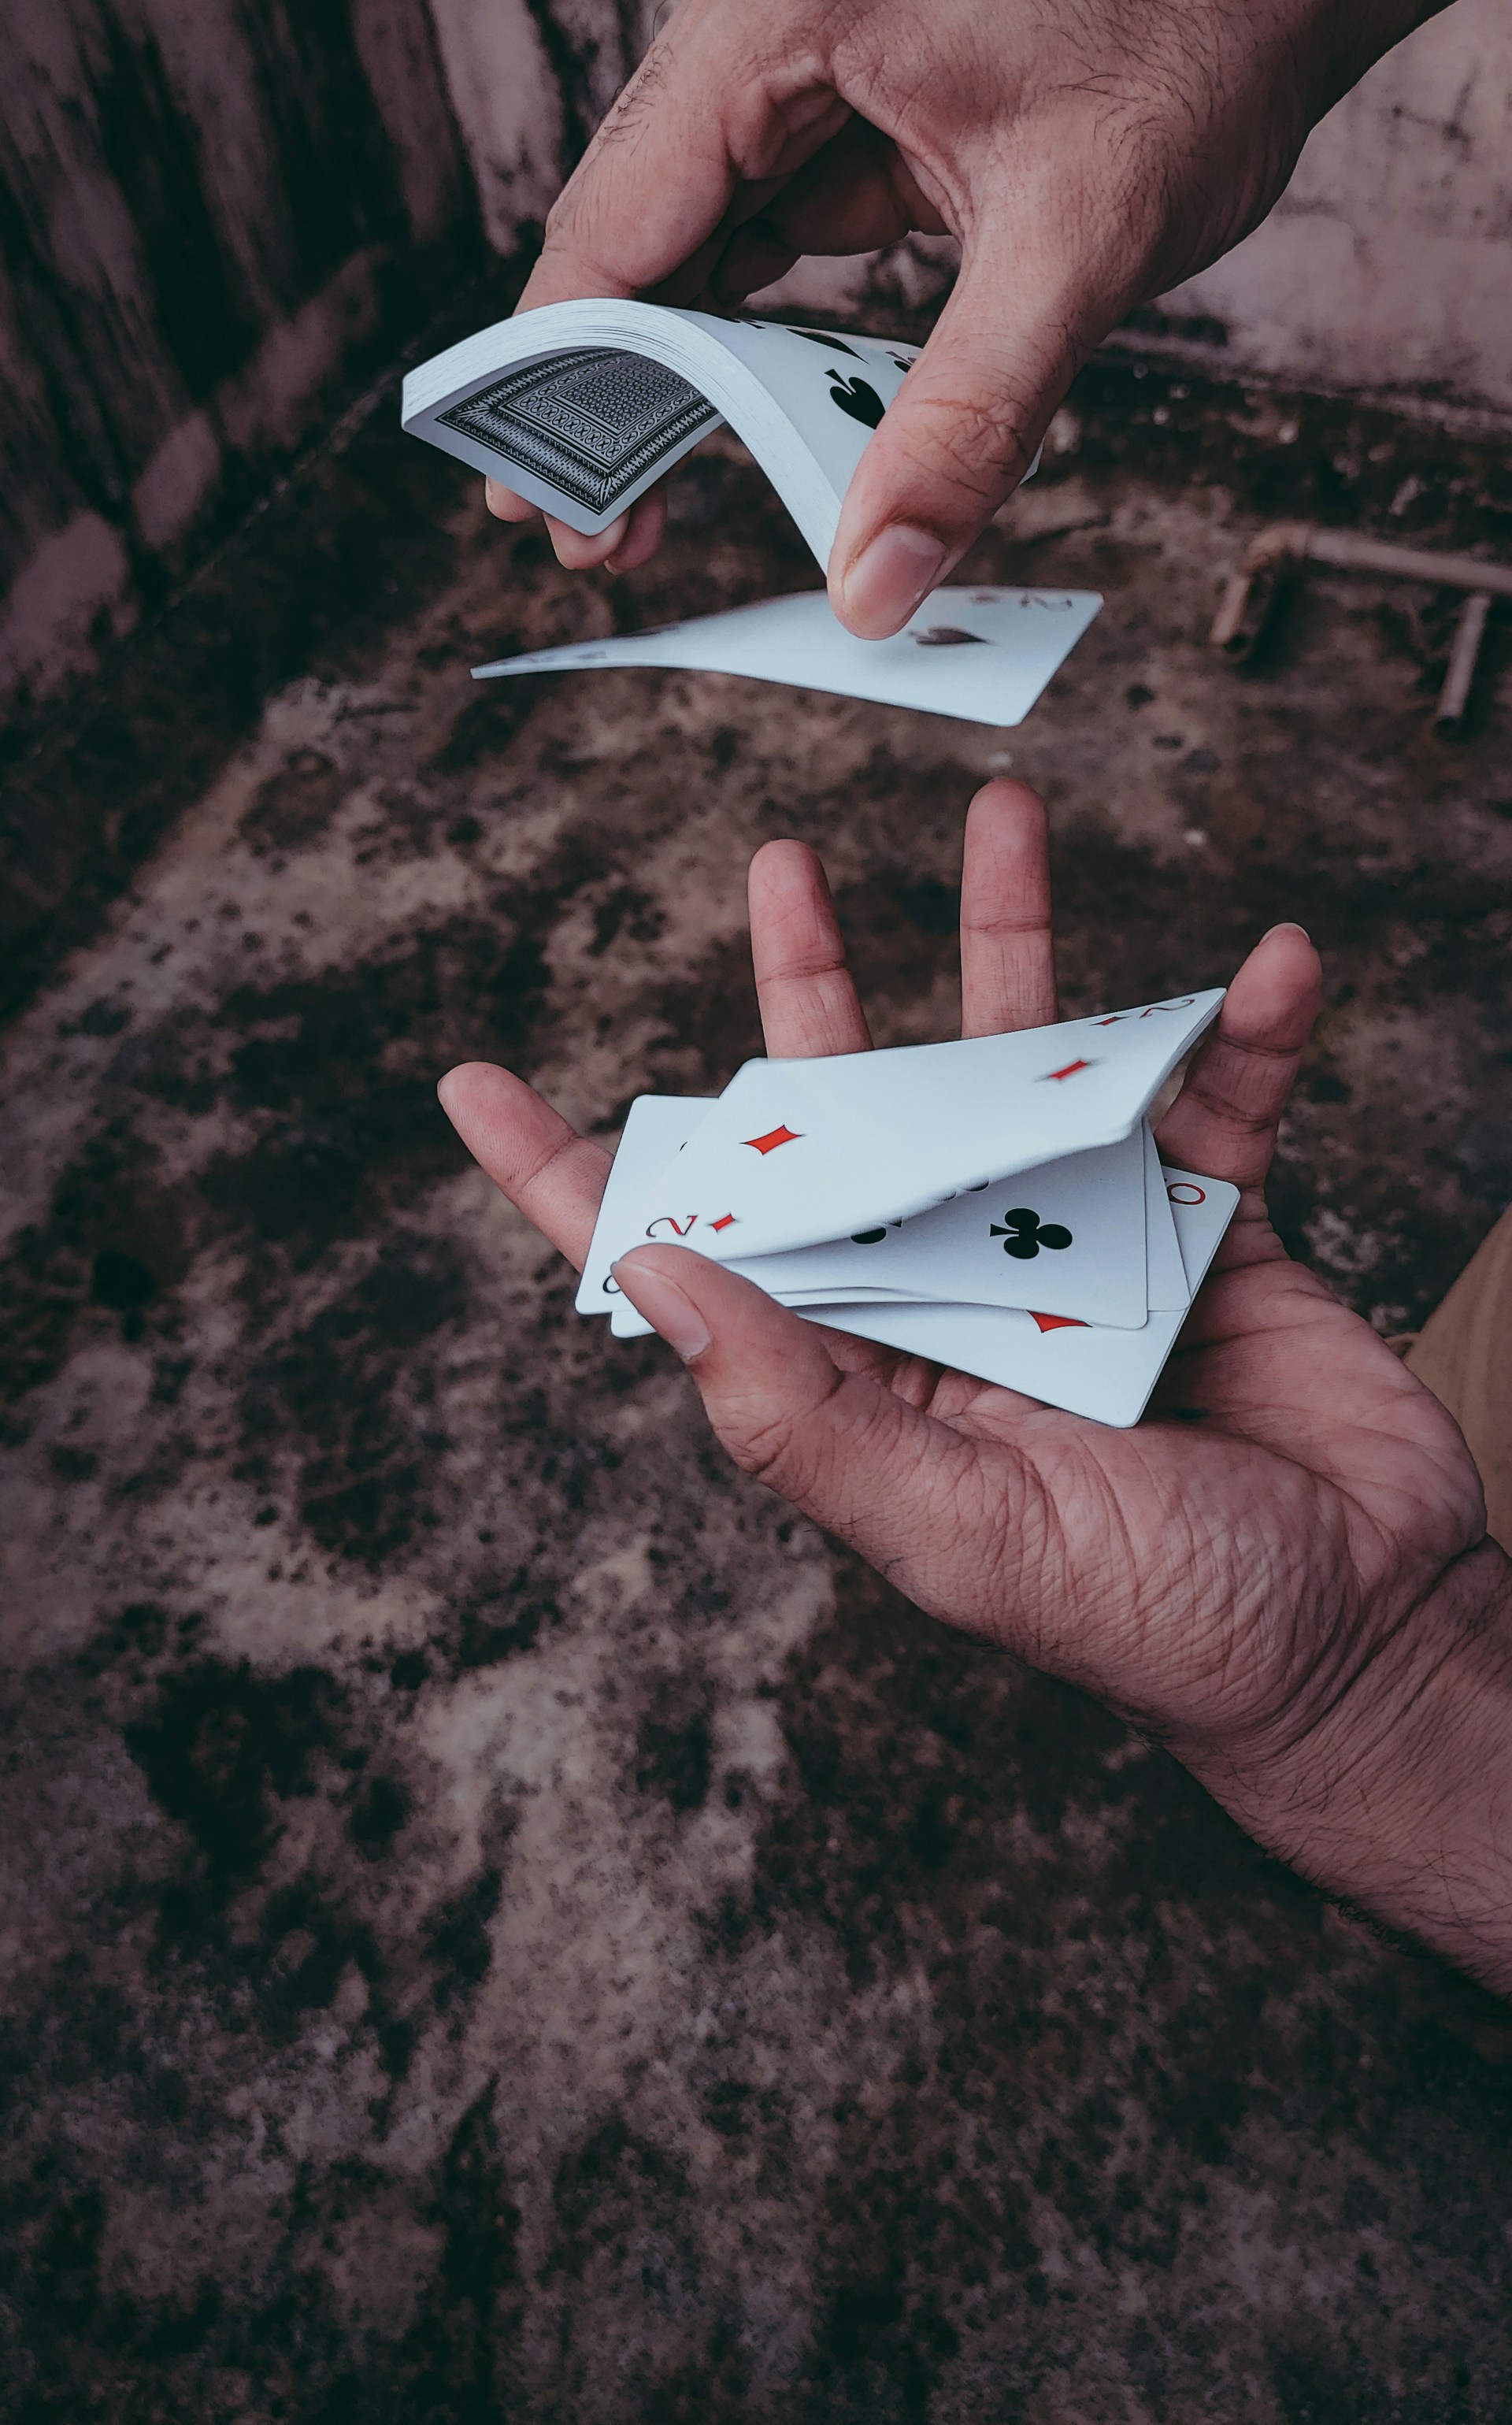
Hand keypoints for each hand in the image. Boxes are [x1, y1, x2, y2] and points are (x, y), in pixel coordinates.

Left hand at [440, 779, 1511, 1987]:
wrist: (1362, 1640)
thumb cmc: (1160, 1621)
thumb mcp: (962, 1536)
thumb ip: (806, 1414)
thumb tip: (654, 1277)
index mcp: (867, 1370)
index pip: (699, 1254)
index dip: (580, 1176)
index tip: (476, 1083)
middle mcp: (953, 1288)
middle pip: (858, 1111)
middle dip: (813, 983)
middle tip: (779, 863)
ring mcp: (1079, 1243)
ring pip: (1026, 1064)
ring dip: (1019, 939)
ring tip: (1005, 817)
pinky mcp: (1206, 1225)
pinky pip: (1215, 1099)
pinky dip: (1242, 1031)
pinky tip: (1268, 966)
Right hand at [486, 0, 1511, 632]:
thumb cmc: (1197, 40)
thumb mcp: (1080, 252)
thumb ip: (966, 428)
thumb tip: (877, 588)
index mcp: (780, 3)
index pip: (615, 221)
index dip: (561, 379)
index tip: (527, 505)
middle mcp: (760, 0)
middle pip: (629, 231)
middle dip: (611, 395)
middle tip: (590, 540)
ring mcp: (791, 38)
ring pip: (686, 235)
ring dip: (676, 370)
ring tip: (651, 507)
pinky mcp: (836, 82)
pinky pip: (760, 222)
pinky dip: (751, 325)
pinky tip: (748, 421)